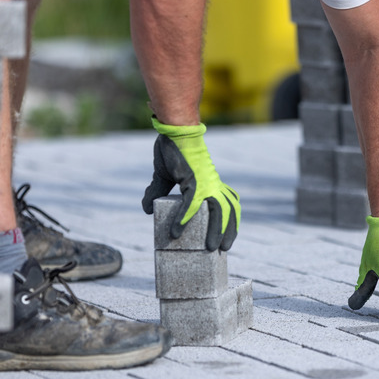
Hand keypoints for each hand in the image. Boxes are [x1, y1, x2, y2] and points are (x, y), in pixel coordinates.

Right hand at [141, 118, 239, 250]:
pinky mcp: (193, 181)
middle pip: (230, 210)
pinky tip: (176, 232)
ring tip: (210, 248)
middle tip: (223, 249)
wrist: (174, 130)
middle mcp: (213, 184)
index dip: (230, 220)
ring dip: (216, 230)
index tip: (227, 235)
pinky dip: (184, 219)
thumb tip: (147, 209)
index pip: (228, 203)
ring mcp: (205, 182)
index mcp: (211, 182)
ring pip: (219, 211)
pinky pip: (190, 205)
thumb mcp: (164, 175)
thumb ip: (157, 192)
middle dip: (229, 230)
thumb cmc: (172, 149)